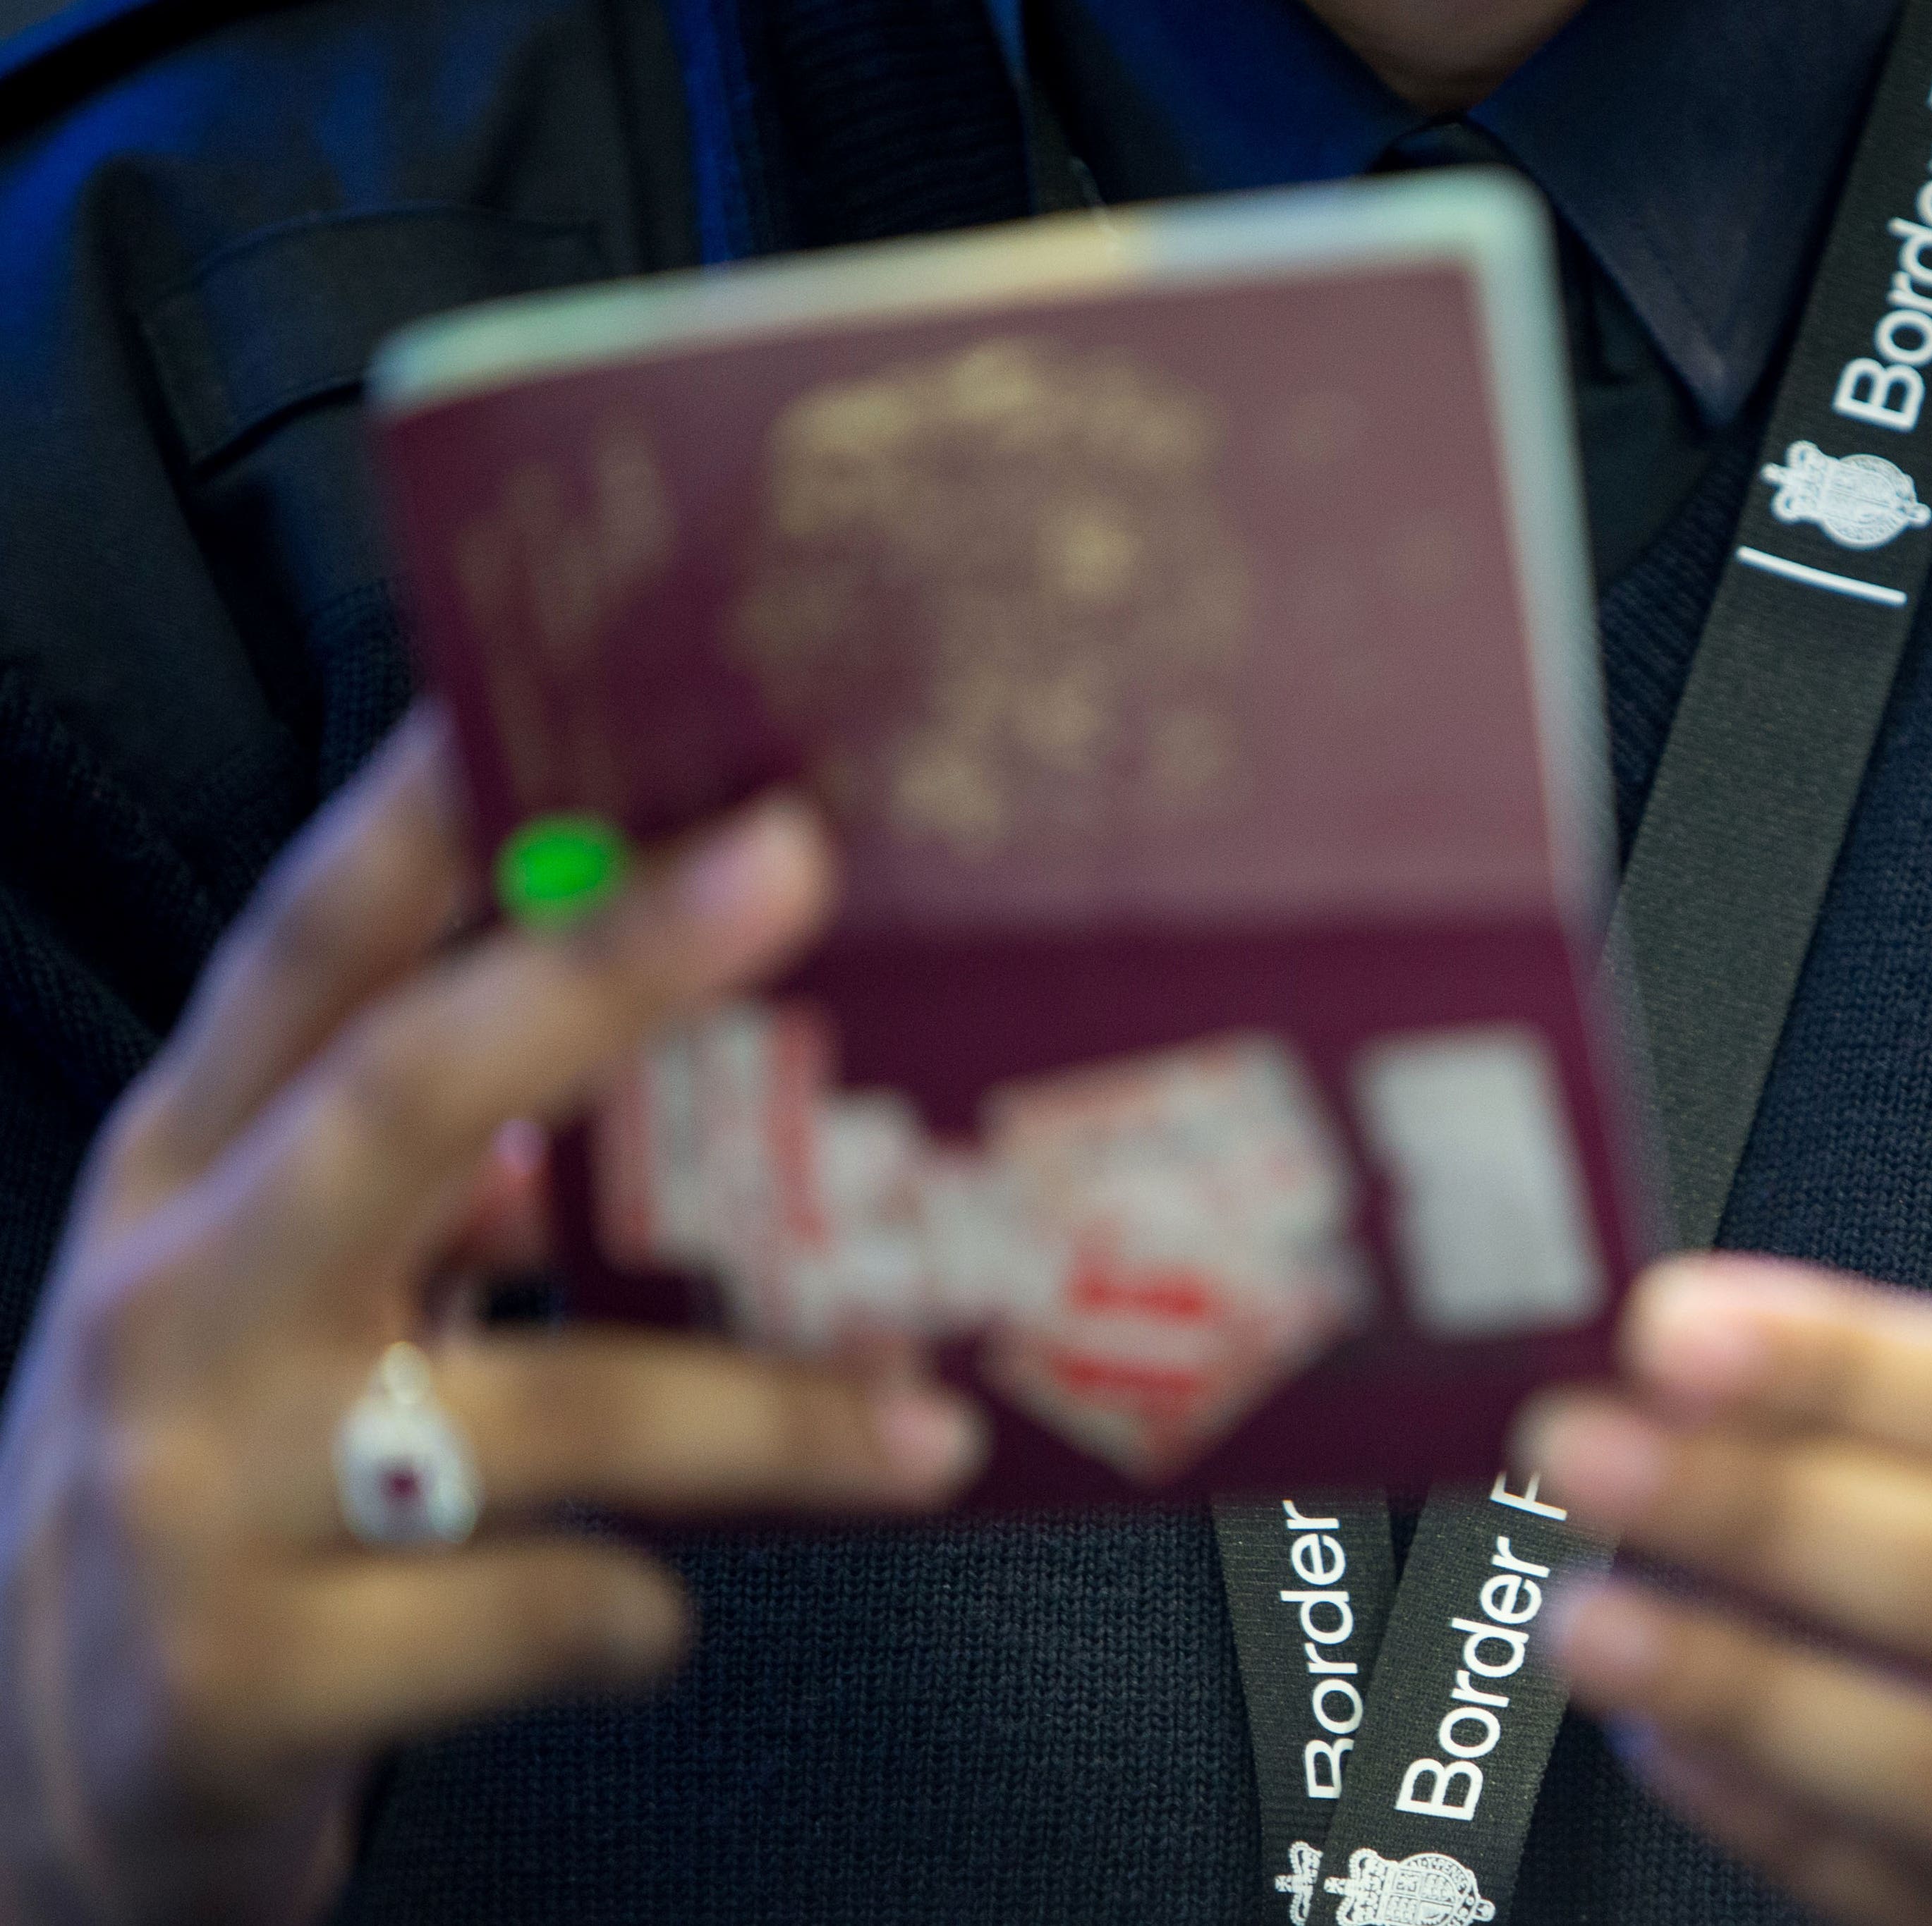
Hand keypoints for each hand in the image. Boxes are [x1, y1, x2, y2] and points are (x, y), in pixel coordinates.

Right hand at [0, 711, 984, 1921]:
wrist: (39, 1775)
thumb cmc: (210, 1482)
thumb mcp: (268, 1301)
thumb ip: (419, 1185)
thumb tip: (613, 1099)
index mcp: (189, 1174)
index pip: (304, 953)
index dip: (423, 813)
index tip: (554, 690)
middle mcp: (175, 1303)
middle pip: (402, 1099)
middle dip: (604, 974)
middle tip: (790, 869)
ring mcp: (191, 1492)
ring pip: (533, 1407)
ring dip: (763, 1413)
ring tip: (923, 1422)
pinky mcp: (238, 1677)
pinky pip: (519, 1615)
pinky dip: (630, 1610)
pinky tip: (669, 1608)